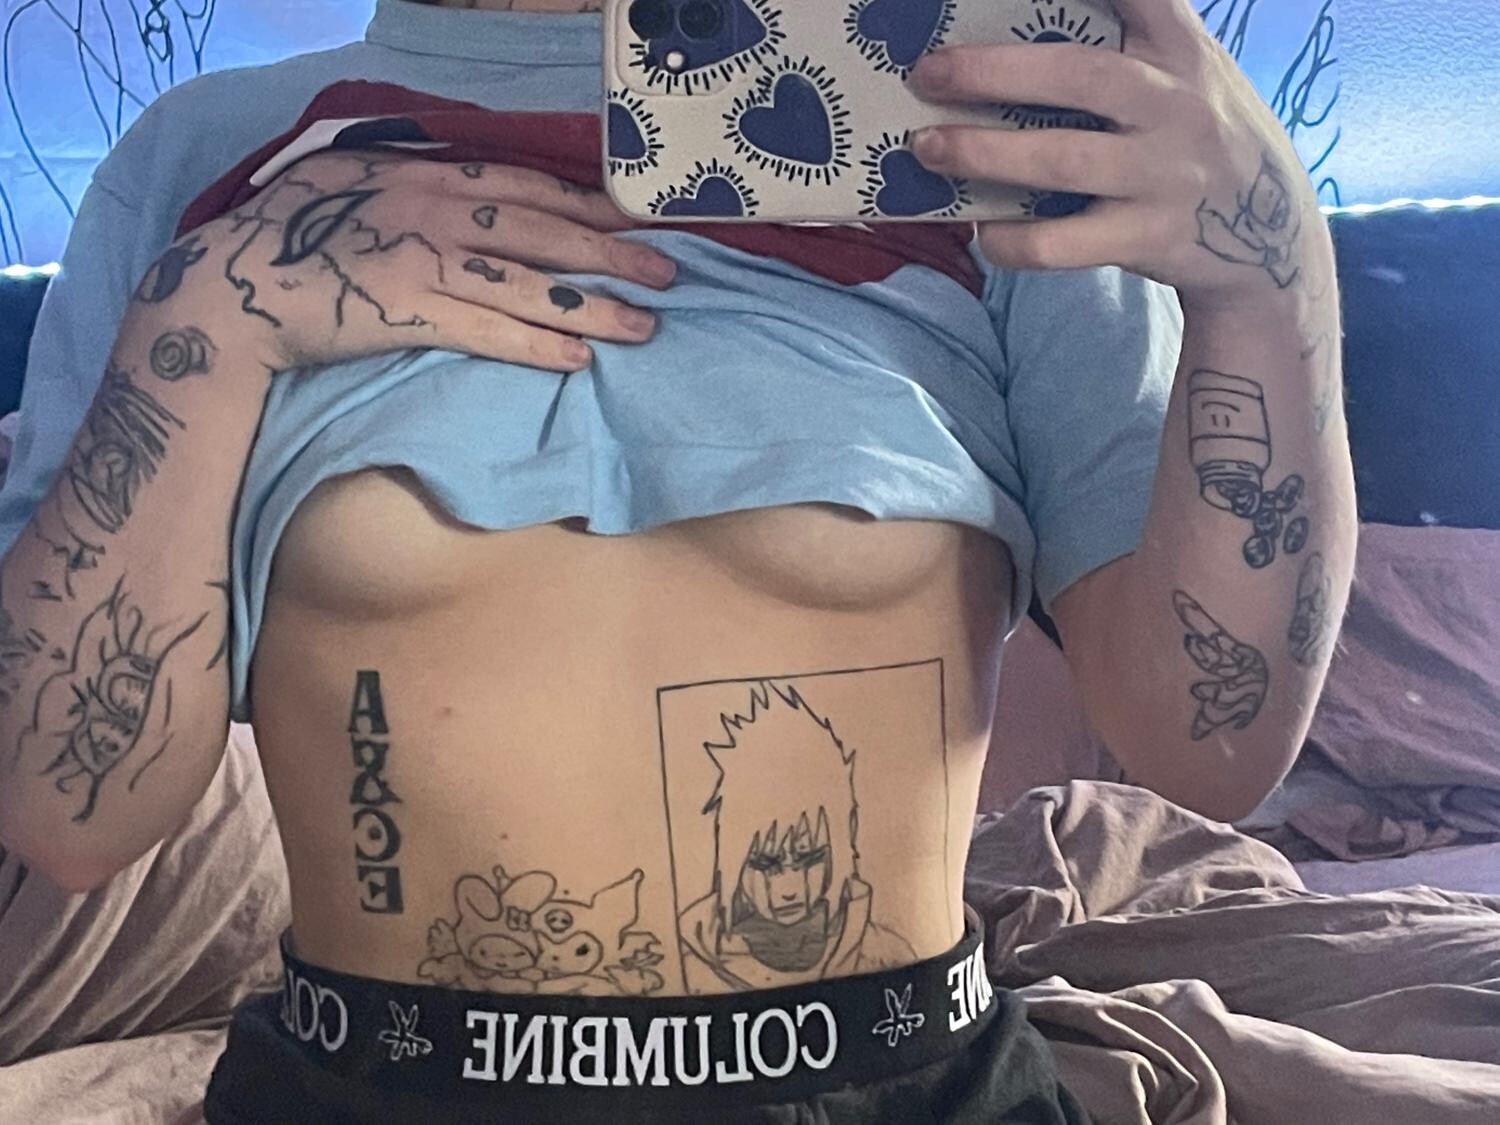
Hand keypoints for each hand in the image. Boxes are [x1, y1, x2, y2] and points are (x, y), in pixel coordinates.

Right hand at [130, 152, 675, 373]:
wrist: (236, 286)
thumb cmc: (293, 235)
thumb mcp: (356, 182)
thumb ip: (416, 184)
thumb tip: (472, 195)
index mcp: (425, 175)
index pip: (524, 186)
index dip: (585, 205)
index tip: (633, 220)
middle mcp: (434, 212)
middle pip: (542, 233)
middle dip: (610, 253)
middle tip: (667, 273)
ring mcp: (424, 263)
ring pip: (528, 285)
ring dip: (593, 306)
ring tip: (644, 326)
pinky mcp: (410, 314)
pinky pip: (488, 331)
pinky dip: (536, 344)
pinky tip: (578, 357)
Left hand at [908, 0, 1329, 311]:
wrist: (1270, 232)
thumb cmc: (1198, 133)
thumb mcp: (1187, 71)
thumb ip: (1129, 40)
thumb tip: (1015, 30)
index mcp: (1180, 50)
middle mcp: (1176, 105)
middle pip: (1079, 76)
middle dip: (995, 71)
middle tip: (928, 72)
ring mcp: (1164, 175)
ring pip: (1063, 161)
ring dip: (985, 153)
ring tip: (928, 147)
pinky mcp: (1151, 237)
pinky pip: (1065, 242)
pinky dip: (1014, 240)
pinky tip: (984, 231)